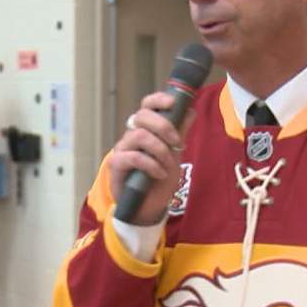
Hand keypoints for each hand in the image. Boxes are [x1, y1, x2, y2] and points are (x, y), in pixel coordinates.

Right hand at [108, 92, 195, 225]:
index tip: (172, 103)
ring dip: (160, 150)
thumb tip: (190, 110)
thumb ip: (180, 132)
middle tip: (177, 142)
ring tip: (168, 164)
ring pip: (139, 135)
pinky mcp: (117, 164)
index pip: (146, 105)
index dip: (158, 100)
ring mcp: (122, 149)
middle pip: (141, 116)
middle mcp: (131, 135)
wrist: (149, 206)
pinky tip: (159, 174)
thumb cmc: (159, 178)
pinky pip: (133, 156)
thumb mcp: (175, 153)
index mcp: (146, 129)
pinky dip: (151, 165)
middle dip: (163, 126)